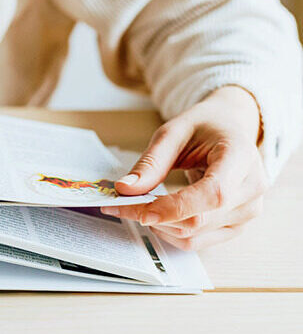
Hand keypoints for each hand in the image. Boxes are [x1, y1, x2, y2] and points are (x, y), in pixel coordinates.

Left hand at [100, 86, 265, 249]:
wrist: (229, 129)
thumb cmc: (204, 128)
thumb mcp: (173, 133)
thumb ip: (151, 162)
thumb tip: (125, 189)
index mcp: (241, 158)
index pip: (213, 194)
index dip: (175, 208)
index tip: (139, 211)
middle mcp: (251, 189)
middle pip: (199, 219)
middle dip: (153, 217)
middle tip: (119, 204)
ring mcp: (248, 211)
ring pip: (195, 235)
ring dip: (159, 227)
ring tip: (136, 206)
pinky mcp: (237, 226)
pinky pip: (199, 241)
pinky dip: (170, 233)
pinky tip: (155, 216)